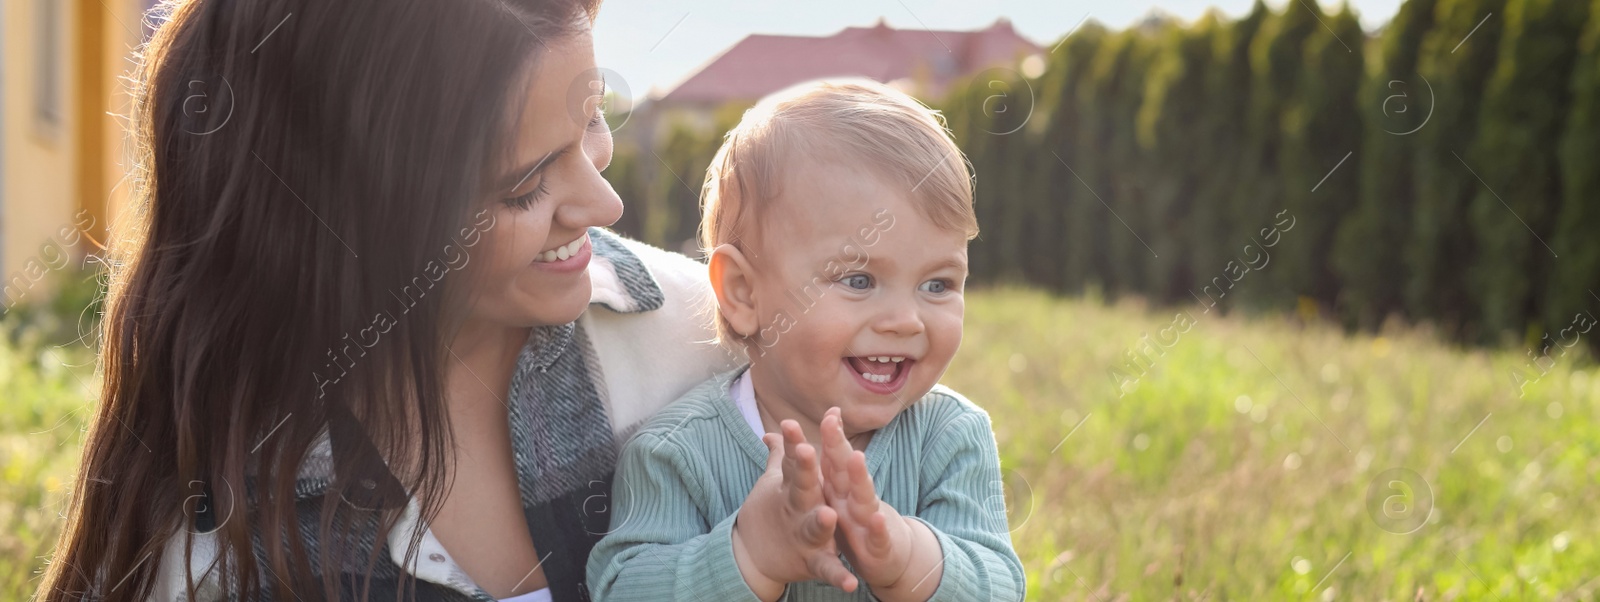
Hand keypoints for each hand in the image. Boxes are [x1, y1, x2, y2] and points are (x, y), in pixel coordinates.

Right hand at [732, 420, 859, 600]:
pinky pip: (828, 569)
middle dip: (802, 470)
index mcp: (791, 489)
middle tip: (804, 451)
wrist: (753, 557)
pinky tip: (850, 583)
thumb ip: (779, 457)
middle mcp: (796, 510)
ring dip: (820, 523)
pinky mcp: (813, 562)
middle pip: (801, 487)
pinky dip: (838, 577)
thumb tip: (772, 432)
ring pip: (814, 528)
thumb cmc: (773, 511)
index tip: (788, 423)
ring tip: (828, 515)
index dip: (790, 442)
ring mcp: (804, 537)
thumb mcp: (775, 484)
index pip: (790, 461)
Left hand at [817, 407, 916, 588]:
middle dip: (837, 445)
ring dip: (859, 478)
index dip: (830, 434)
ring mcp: (868, 521)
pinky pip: (876, 537)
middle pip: (846, 469)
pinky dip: (878, 529)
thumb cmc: (859, 522)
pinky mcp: (878, 548)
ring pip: (863, 497)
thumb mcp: (842, 494)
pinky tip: (878, 519)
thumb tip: (823, 428)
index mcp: (842, 489)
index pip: (835, 457)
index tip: (826, 410)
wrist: (890, 559)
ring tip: (856, 457)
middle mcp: (856, 499)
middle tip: (829, 423)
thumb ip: (832, 462)